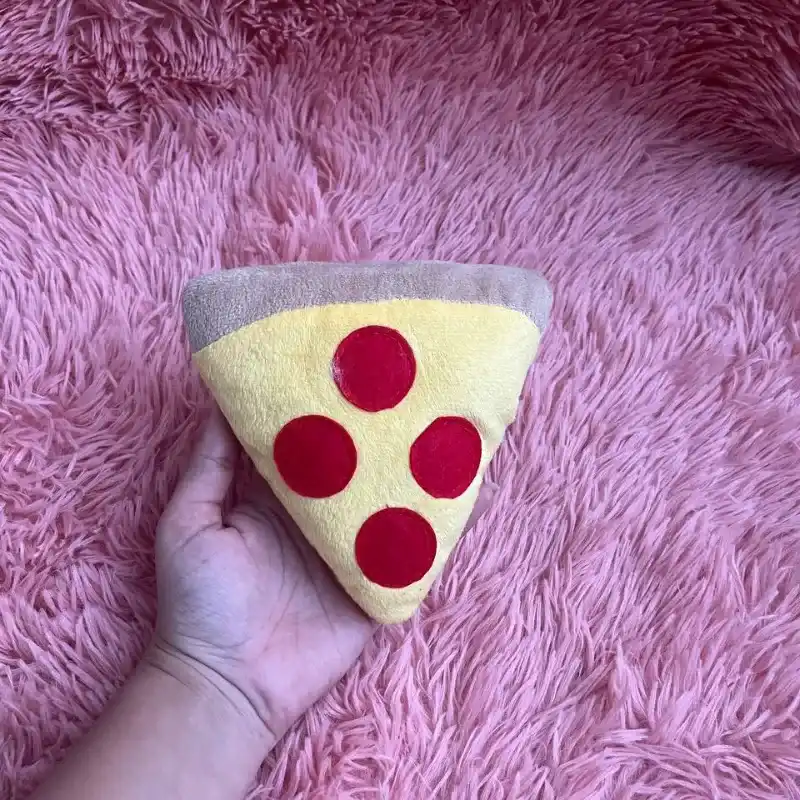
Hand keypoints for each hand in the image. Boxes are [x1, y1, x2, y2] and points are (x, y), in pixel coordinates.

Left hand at [150, 407, 492, 745]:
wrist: (229, 685)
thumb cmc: (198, 601)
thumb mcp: (189, 521)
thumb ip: (210, 463)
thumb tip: (221, 399)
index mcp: (274, 496)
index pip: (305, 442)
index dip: (322, 408)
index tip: (346, 367)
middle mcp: (316, 516)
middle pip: (352, 467)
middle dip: (375, 434)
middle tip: (408, 388)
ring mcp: (349, 549)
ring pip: (386, 502)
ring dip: (409, 475)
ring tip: (442, 431)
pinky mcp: (374, 583)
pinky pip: (407, 552)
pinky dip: (430, 528)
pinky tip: (455, 496)